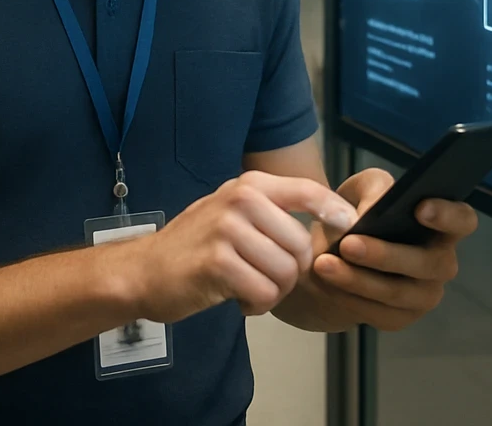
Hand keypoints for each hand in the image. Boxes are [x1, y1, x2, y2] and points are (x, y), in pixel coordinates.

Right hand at [114, 171, 357, 323]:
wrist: (145, 270)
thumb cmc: (197, 245)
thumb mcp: (234, 212)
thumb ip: (274, 211)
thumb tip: (334, 219)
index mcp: (249, 185)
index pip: (307, 191)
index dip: (335, 212)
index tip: (346, 229)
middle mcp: (239, 199)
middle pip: (301, 246)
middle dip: (292, 273)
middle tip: (266, 279)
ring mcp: (227, 229)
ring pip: (286, 273)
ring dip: (274, 293)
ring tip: (249, 288)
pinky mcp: (217, 263)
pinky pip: (264, 294)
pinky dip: (256, 306)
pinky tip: (238, 300)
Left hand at [307, 168, 478, 331]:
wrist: (330, 252)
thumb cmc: (356, 213)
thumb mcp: (359, 190)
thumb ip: (372, 190)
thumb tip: (371, 211)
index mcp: (441, 225)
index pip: (463, 220)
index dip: (448, 215)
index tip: (420, 208)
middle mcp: (441, 262)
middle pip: (428, 262)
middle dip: (386, 254)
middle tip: (348, 243)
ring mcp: (424, 294)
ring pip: (398, 293)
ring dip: (359, 280)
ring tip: (325, 265)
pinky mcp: (400, 318)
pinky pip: (378, 313)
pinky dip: (350, 298)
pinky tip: (328, 284)